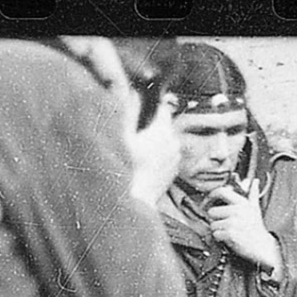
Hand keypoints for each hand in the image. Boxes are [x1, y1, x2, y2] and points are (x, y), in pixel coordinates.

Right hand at [60, 36, 180, 206]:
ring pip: (164, 141)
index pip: (162, 106)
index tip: (139, 109)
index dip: (149, 106)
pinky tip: (141, 163)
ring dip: (152, 142)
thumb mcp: (121, 137)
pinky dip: (155, 156)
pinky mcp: (172, 173)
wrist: (133, 206)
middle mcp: (174, 144)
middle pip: (162, 125)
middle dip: (149, 125)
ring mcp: (175, 160)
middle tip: (133, 134)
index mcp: (163, 131)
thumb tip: (129, 90)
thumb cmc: (125, 173)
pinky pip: (165, 156)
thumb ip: (126, 110)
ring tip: (135, 150)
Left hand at [204, 181, 283, 273]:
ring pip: (212, 224)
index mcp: (242, 202)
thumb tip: (255, 182)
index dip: (211, 196)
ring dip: (217, 230)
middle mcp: (238, 210)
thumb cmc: (256, 229)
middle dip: (215, 219)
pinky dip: (219, 238)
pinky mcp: (230, 234)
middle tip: (223, 224)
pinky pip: (215, 234)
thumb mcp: (255, 209)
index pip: (221, 191)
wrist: (262, 247)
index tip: (207, 202)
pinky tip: (228, 238)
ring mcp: (234, 222)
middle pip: (212, 211)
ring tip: (228, 232)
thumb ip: (253, 194)